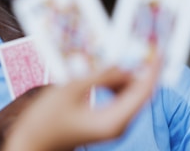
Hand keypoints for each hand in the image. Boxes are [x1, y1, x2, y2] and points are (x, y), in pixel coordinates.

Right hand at [0, 51, 161, 150]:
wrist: (31, 141)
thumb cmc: (46, 120)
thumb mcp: (72, 89)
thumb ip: (99, 76)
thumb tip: (121, 65)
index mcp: (112, 120)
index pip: (142, 92)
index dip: (152, 70)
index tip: (157, 52)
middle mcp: (116, 124)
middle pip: (137, 94)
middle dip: (140, 70)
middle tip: (138, 49)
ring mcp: (109, 123)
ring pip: (127, 96)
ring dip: (126, 76)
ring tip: (121, 55)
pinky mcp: (101, 120)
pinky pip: (117, 99)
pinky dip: (116, 84)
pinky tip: (107, 71)